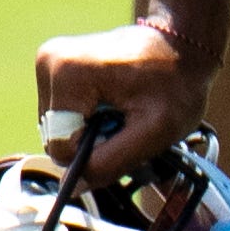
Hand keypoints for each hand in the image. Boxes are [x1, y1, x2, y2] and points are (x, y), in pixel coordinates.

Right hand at [33, 20, 204, 181]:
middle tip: (127, 124)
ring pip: (58, 127)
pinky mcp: (54, 64)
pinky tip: (112, 103)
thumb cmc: (174, 84)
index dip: (95, 153)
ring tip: (122, 112)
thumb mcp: (154, 132)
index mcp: (66, 74)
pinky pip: (62, 112)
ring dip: (90, 130)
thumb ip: (112, 162)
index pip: (61, 146)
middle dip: (92, 141)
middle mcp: (48, 62)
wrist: (181, 45)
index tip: (126, 134)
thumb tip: (75, 185)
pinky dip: (87, 117)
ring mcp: (48, 60)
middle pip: (57, 136)